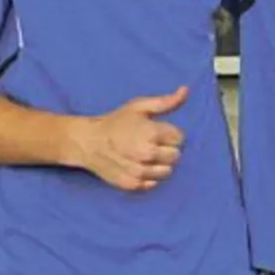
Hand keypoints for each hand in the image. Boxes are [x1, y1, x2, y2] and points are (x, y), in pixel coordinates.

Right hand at [69, 87, 189, 191]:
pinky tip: (139, 166)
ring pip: (167, 171)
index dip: (170, 134)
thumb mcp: (139, 106)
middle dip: (167, 149)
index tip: (157, 132)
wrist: (88, 142)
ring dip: (160, 164)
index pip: (180, 138)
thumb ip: (166, 102)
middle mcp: (147, 153)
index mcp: (152, 133)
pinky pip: (153, 184)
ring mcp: (140, 171)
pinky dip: (149, 177)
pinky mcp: (132, 184)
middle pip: (175, 156)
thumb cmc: (116, 122)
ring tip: (146, 155)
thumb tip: (186, 91)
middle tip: (152, 143)